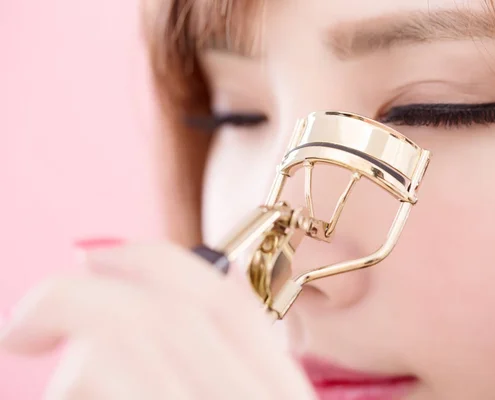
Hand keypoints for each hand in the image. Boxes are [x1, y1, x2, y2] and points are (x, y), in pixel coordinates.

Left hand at [0, 241, 315, 399]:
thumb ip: (219, 366)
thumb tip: (146, 303)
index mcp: (281, 395)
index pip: (227, 298)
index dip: (153, 260)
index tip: (93, 258)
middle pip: (165, 311)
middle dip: (74, 299)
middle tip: (22, 326)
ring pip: (117, 345)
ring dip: (67, 360)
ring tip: (51, 380)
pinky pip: (93, 379)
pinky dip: (67, 387)